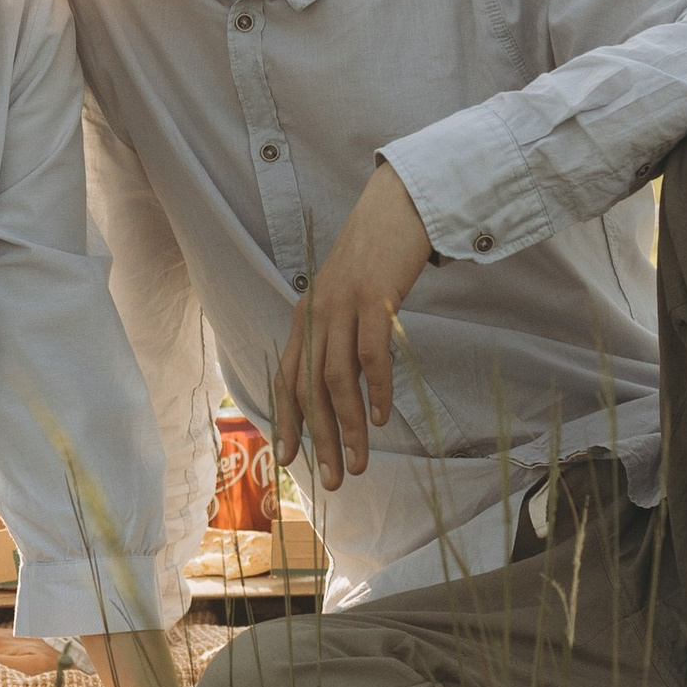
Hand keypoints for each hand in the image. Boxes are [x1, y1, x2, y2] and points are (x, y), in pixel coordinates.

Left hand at [273, 162, 433, 485]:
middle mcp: (316, 313)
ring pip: (337, 379)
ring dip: (348, 427)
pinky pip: (370, 353)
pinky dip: (376, 389)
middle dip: (320, 440)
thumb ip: (340, 332)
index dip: (287, 421)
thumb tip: (343, 379)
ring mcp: (343, 305)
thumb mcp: (347, 296)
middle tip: (332, 481)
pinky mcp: (374, 297)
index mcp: (306, 316)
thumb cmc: (377, 255)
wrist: (399, 205)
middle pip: (309, 389)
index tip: (290, 460)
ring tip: (359, 462)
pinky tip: (383, 418)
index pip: (287, 378)